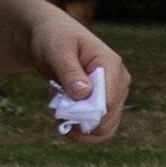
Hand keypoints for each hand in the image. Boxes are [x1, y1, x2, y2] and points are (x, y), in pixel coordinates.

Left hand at [0, 0, 126, 138]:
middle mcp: (118, 82)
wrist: (48, 37)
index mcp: (111, 65)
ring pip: (104, 129)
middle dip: (79, 123)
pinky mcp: (102, 103)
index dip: (85, 114)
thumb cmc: (52, 37)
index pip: (108, 102)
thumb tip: (84, 94)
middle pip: (107, 119)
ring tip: (57, 117)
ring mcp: (112, 94)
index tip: (60, 112)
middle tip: (55, 115)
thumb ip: (70, 71)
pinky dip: (79, 129)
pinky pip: (97, 127)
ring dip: (78, 129)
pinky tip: (62, 118)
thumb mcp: (57, 50)